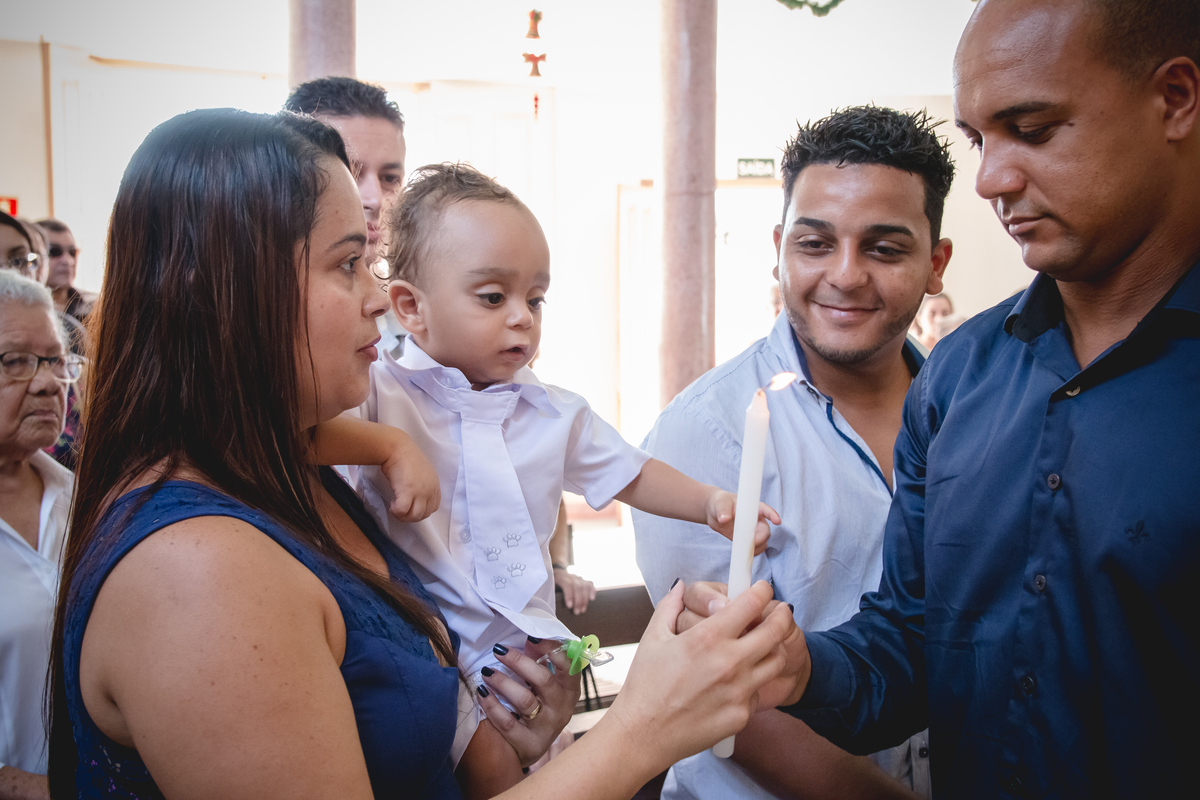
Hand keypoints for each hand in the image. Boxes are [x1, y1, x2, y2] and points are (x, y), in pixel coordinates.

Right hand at [380, 434, 440, 521]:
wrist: (397, 447)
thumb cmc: (405, 457)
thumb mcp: (421, 473)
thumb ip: (422, 485)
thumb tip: (414, 499)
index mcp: (435, 485)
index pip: (433, 507)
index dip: (421, 511)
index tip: (410, 507)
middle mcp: (430, 489)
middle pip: (425, 514)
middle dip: (411, 516)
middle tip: (400, 510)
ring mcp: (420, 491)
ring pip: (415, 516)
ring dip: (404, 516)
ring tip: (396, 508)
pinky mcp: (408, 491)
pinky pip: (403, 510)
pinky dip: (396, 511)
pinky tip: (392, 505)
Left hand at [476, 638, 581, 767]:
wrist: (531, 745)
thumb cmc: (539, 705)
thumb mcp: (545, 684)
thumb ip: (539, 661)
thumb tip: (529, 636)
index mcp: (570, 689)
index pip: (569, 666)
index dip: (552, 649)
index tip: (531, 637)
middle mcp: (562, 708)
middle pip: (544, 681)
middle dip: (520, 662)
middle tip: (498, 651)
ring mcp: (546, 727)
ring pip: (525, 701)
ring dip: (503, 682)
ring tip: (487, 671)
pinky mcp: (528, 744)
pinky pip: (507, 723)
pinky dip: (492, 705)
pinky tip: (482, 692)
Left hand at [553, 567, 595, 613]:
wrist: (558, 572)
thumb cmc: (552, 584)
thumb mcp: (548, 586)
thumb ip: (550, 593)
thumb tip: (549, 605)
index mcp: (561, 577)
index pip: (567, 584)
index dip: (569, 595)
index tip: (570, 606)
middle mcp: (571, 576)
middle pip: (578, 586)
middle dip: (578, 601)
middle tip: (577, 612)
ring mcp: (578, 578)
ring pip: (585, 586)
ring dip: (585, 599)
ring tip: (583, 610)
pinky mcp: (583, 580)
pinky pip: (590, 584)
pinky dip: (592, 591)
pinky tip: (592, 599)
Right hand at [599, 580, 793, 767]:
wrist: (643, 734)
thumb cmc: (644, 686)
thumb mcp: (652, 637)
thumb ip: (670, 607)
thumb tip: (679, 587)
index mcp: (707, 638)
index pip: (750, 604)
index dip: (761, 591)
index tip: (762, 589)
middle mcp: (729, 662)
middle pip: (775, 631)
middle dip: (782, 616)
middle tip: (781, 612)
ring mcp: (739, 691)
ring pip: (776, 661)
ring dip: (774, 648)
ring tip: (765, 644)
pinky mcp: (741, 715)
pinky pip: (758, 691)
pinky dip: (752, 682)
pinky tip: (736, 681)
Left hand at [706, 491, 779, 555]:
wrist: (714, 512)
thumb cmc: (720, 503)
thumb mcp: (720, 504)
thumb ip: (723, 510)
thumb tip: (723, 519)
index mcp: (753, 508)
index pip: (766, 510)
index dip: (772, 515)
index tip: (777, 521)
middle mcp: (756, 520)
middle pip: (765, 531)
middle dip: (760, 538)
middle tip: (748, 541)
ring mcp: (753, 531)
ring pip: (762, 542)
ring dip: (756, 547)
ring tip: (742, 547)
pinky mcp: (747, 540)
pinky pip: (755, 549)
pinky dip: (752, 553)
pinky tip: (743, 553)